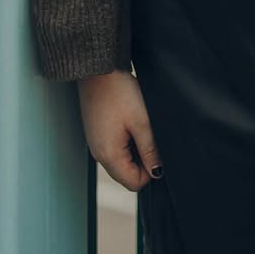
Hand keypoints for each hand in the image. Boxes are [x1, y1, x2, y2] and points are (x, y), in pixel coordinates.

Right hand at [77, 68, 161, 191]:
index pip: (133, 183)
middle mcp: (99, 154)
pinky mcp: (97, 133)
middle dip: (142, 160)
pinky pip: (115, 148)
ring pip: (122, 160)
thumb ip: (150, 150)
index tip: (157, 150)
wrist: (98, 70)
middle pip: (127, 174)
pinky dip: (126, 140)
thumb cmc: (118, 92)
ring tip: (138, 125)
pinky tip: (129, 121)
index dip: (150, 171)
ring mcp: (96, 144)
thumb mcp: (141, 122)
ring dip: (134, 149)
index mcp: (108, 156)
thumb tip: (158, 172)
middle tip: (148, 134)